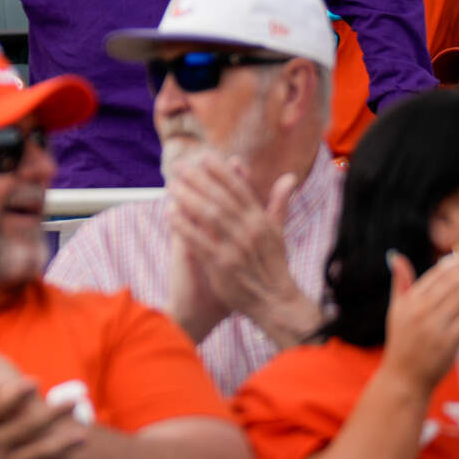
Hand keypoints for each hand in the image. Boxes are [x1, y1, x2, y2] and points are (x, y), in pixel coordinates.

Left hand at [167, 153, 308, 333]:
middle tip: (179, 165)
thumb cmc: (274, 265)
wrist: (276, 302)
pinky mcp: (222, 265)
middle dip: (199, 179)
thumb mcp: (279, 232)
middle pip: (221, 198)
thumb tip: (289, 176)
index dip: (221, 171)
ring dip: (188, 198)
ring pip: (209, 216)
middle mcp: (250, 230)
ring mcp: (236, 248)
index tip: (204, 156)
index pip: (240, 189)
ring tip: (171, 184)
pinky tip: (169, 213)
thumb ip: (279, 203)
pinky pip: (199, 241)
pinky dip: (183, 226)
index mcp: (262, 221)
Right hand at [378, 249, 458, 395]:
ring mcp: (434, 326)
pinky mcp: (448, 342)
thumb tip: (395, 255)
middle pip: (452, 282)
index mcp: (409, 300)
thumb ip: (400, 283)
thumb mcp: (395, 310)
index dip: (458, 260)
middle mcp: (420, 310)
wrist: (404, 377)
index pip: (437, 274)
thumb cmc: (402, 343)